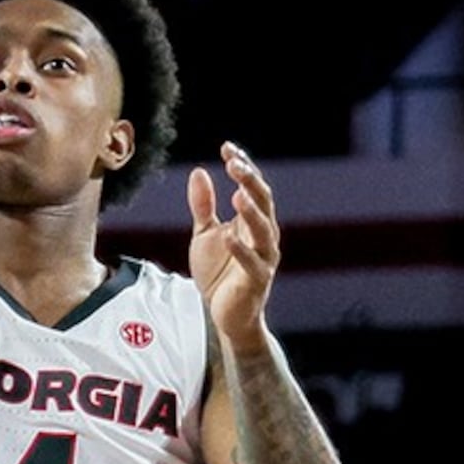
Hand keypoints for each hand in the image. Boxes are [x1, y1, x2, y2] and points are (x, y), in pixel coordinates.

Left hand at [187, 144, 282, 347]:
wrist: (225, 315)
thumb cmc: (219, 274)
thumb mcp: (205, 234)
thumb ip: (204, 205)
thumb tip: (199, 172)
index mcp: (253, 222)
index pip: (253, 188)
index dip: (243, 167)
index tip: (226, 148)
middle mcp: (264, 237)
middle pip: (263, 202)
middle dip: (250, 182)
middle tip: (235, 163)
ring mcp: (263, 259)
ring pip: (264, 231)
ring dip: (252, 212)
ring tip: (238, 193)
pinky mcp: (256, 282)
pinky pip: (253, 264)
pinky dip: (241, 250)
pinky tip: (229, 236)